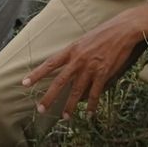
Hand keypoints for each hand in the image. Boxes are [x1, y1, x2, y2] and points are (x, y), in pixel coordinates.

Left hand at [21, 14, 141, 119]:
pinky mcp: (103, 73)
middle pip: (60, 81)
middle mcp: (78, 60)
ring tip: (65, 117)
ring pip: (76, 91)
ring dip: (70, 106)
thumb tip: (69, 69)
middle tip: (40, 108)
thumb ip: (75, 55)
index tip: (25, 83)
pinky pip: (95, 93)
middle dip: (49, 97)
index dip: (37, 74)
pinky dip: (91, 105)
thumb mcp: (83, 40)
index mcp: (71, 50)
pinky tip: (88, 113)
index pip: (50, 63)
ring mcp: (90, 67)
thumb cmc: (103, 33)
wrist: (122, 30)